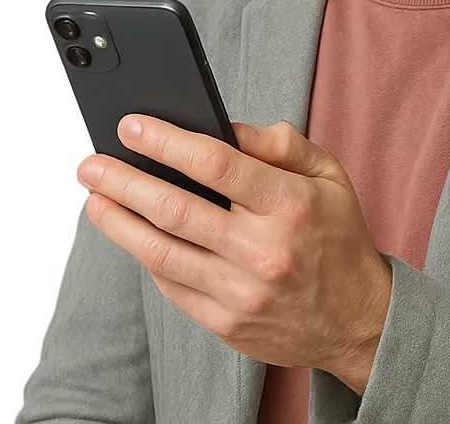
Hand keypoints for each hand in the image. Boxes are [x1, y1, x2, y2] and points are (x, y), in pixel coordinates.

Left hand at [76, 116, 391, 392]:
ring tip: (95, 196)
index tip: (132, 126)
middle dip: (123, 180)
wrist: (358, 320)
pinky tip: (131, 234)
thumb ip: (281, 145)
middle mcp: (262, 250)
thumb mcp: (329, 175)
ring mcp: (240, 292)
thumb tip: (228, 128)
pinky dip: (146, 255)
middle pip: (174, 208)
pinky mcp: (225, 323)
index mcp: (289, 205)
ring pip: (161, 252)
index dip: (166, 142)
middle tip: (91, 162)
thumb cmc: (339, 238)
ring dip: (118, 221)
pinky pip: (172, 285)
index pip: (215, 164)